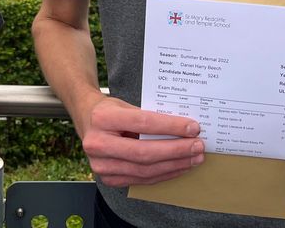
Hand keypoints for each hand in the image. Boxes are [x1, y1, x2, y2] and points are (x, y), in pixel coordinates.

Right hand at [80, 96, 203, 186]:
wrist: (86, 120)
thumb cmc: (108, 111)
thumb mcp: (124, 105)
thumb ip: (149, 116)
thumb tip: (184, 129)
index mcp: (102, 119)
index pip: (143, 123)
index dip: (170, 127)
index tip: (192, 128)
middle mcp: (97, 144)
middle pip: (144, 152)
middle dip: (176, 150)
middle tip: (198, 146)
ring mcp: (101, 166)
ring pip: (145, 170)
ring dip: (174, 165)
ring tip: (194, 157)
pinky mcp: (109, 179)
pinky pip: (142, 179)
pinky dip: (164, 173)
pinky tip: (179, 166)